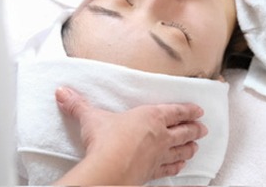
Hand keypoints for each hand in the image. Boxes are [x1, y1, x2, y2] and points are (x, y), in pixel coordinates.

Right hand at [54, 86, 207, 184]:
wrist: (109, 168)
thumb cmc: (106, 139)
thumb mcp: (91, 117)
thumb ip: (78, 105)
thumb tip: (62, 92)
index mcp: (151, 117)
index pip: (175, 111)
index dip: (188, 110)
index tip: (198, 110)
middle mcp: (160, 136)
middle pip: (184, 132)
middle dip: (195, 129)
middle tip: (203, 129)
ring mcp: (159, 157)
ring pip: (181, 151)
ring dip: (190, 148)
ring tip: (196, 147)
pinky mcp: (152, 174)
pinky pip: (169, 171)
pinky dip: (176, 169)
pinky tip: (180, 170)